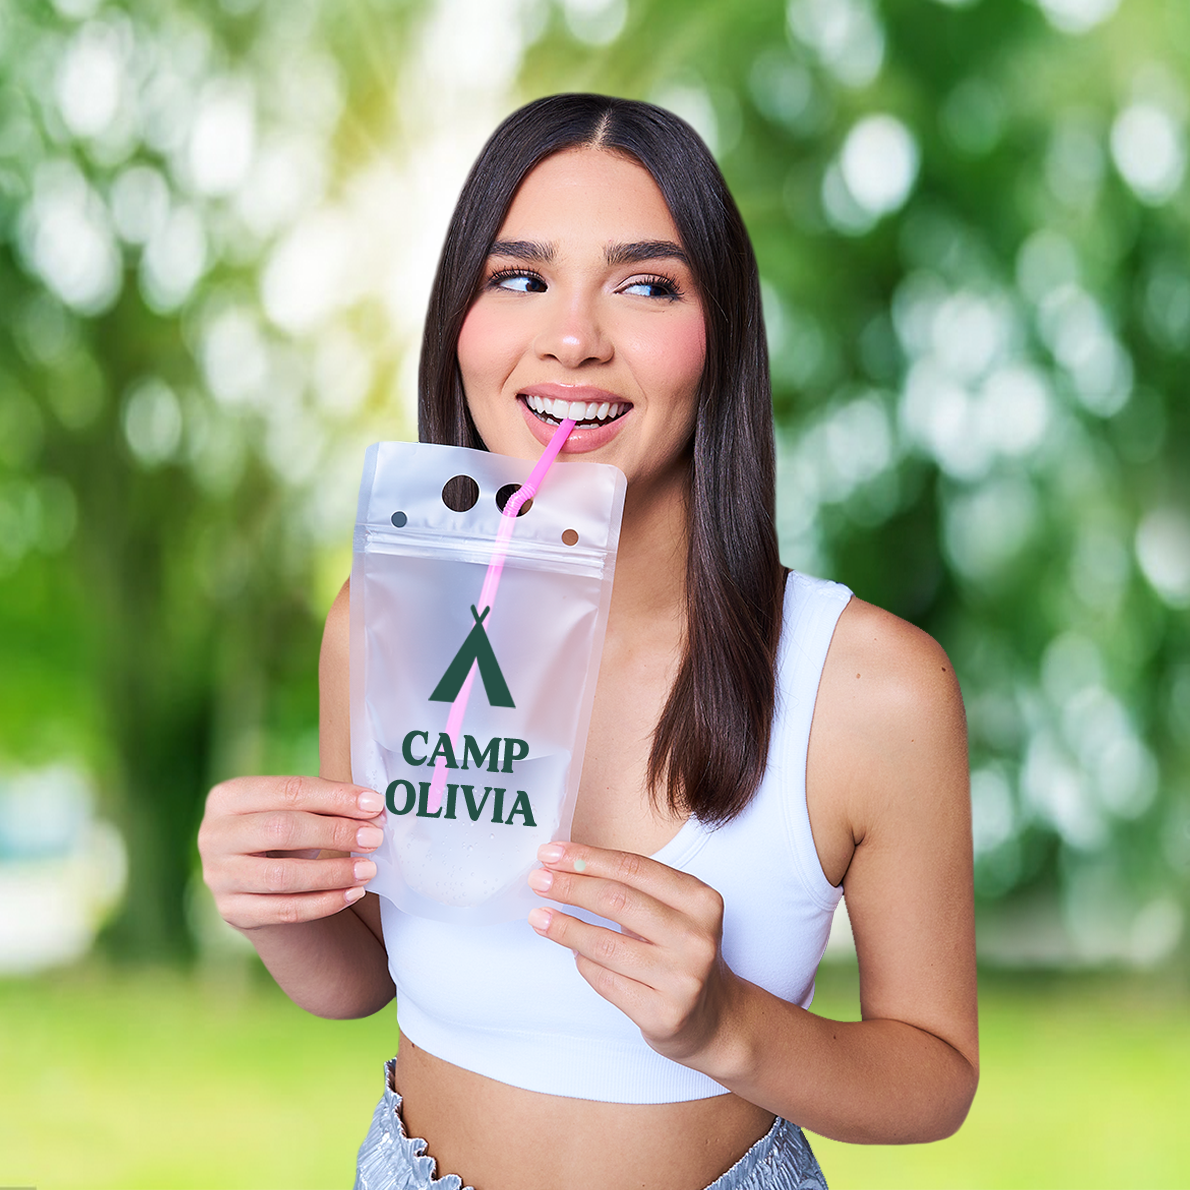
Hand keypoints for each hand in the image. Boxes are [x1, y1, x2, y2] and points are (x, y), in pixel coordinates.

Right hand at [198, 774, 384, 931]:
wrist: (254, 880)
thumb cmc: (281, 833)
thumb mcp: (294, 810)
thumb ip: (327, 804)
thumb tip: (374, 809)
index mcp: (228, 797)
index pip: (289, 791)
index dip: (335, 797)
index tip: (375, 804)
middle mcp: (214, 835)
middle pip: (282, 829)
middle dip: (335, 833)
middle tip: (374, 838)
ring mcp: (219, 876)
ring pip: (283, 876)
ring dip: (333, 873)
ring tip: (368, 869)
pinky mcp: (232, 911)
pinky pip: (284, 910)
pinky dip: (324, 903)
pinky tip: (353, 893)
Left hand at [526, 842, 740, 1066]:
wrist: (713, 1017)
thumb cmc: (681, 952)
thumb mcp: (676, 911)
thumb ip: (633, 889)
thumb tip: (567, 867)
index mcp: (701, 901)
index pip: (633, 868)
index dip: (587, 858)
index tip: (552, 853)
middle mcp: (696, 937)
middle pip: (617, 901)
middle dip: (570, 886)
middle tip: (538, 880)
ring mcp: (682, 978)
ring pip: (605, 944)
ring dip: (565, 928)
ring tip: (539, 917)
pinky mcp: (664, 1014)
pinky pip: (606, 981)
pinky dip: (583, 964)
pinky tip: (573, 953)